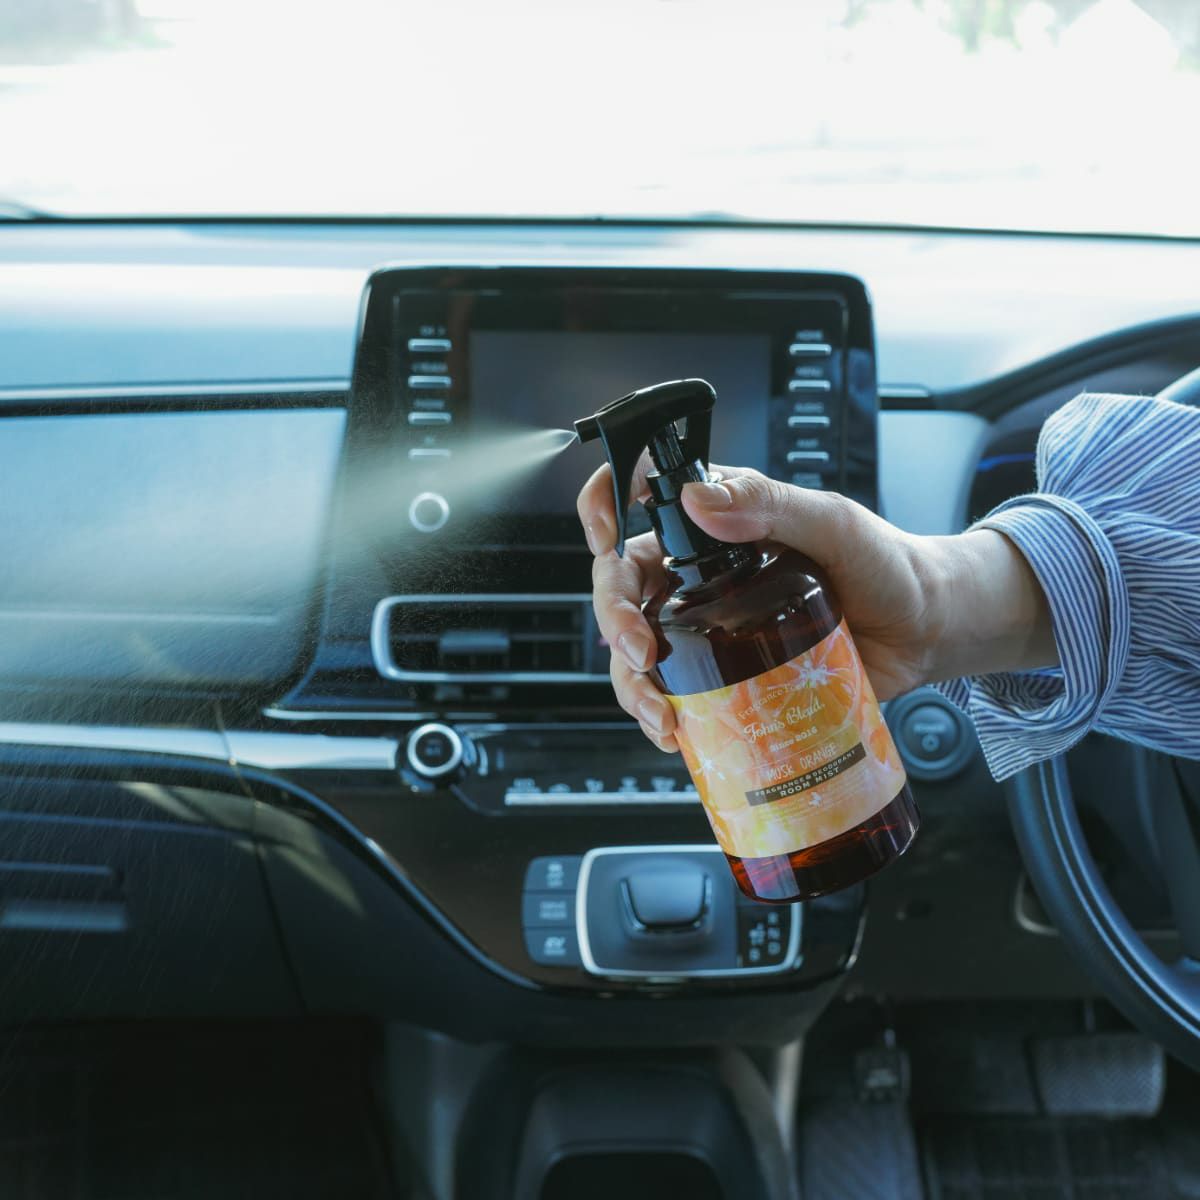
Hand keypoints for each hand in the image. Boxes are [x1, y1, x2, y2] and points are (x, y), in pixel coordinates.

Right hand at [577, 460, 1054, 752]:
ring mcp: (708, 628)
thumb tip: (699, 498)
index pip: (639, 499)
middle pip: (622, 585)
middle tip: (639, 652)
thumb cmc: (887, 567)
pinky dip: (661, 718)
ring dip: (630, 685)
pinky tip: (677, 734)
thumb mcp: (834, 524)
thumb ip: (771, 504)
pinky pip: (674, 696)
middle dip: (613, 619)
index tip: (606, 537)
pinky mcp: (725, 677)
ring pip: (636, 650)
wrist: (926, 632)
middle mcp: (700, 573)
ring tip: (661, 715)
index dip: (604, 507)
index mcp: (717, 522)